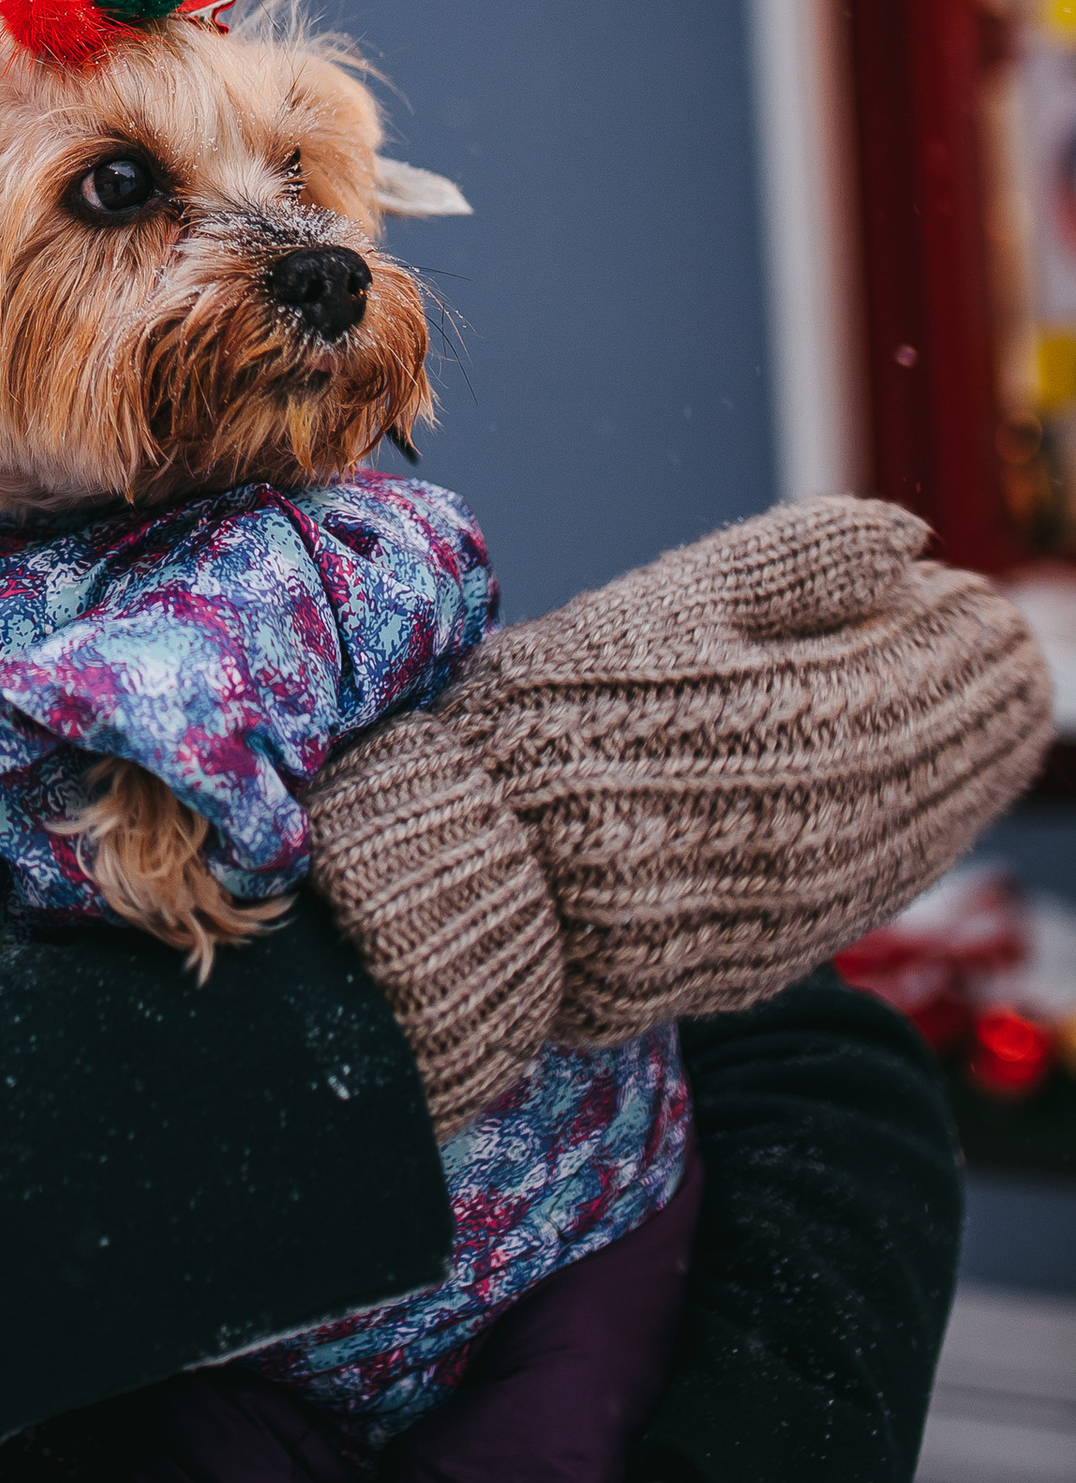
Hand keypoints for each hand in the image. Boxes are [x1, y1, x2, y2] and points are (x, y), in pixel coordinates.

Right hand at [310, 498, 1048, 1131]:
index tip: (969, 590)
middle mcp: (848, 817)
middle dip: (990, 688)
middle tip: (1003, 644)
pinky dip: (925, 827)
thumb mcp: (667, 603)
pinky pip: (890, 879)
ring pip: (938, 819)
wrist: (479, 870)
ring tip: (991, 714)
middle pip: (961, 745)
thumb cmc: (556, 714)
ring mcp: (824, 894)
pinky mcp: (787, 946)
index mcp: (822, 718)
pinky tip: (920, 797)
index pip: (945, 664)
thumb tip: (910, 537)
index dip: (967, 622)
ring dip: (973, 761)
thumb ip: (795, 561)